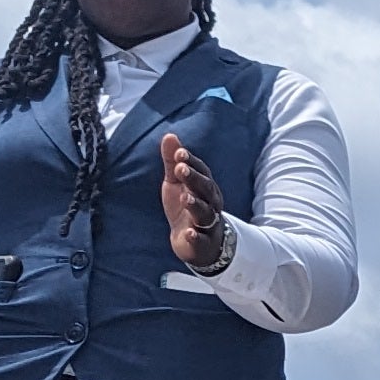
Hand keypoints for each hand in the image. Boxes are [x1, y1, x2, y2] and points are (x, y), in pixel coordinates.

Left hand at [158, 133, 229, 268]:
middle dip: (194, 179)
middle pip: (205, 189)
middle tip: (180, 168)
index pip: (201, 171)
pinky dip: (196, 237)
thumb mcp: (176, 183)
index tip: (179, 153)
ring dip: (196, 205)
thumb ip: (172, 162)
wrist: (196, 244)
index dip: (191, 162)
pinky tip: (188, 233)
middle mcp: (210, 203)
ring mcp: (208, 224)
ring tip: (185, 197)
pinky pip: (201, 240)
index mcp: (205, 187)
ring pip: (205, 213)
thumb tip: (169, 135)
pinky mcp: (202, 243)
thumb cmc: (187, 208)